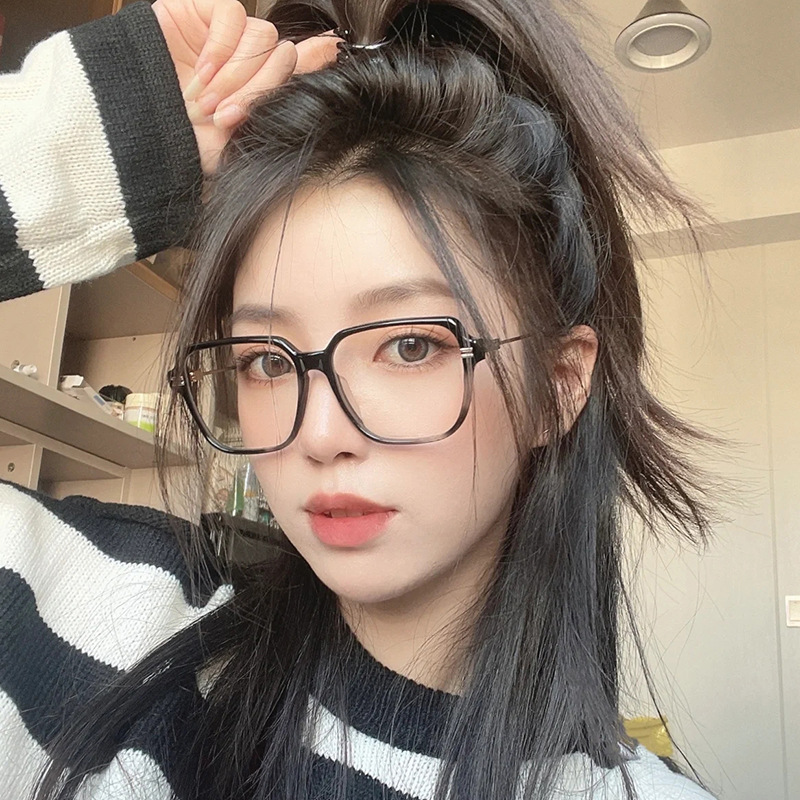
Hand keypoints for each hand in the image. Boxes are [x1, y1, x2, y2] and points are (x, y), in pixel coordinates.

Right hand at [151, 0, 338, 173]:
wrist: (138, 133)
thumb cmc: (187, 139)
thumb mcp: (243, 132)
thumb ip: (285, 92)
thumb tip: (330, 53)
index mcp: (259, 86)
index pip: (296, 61)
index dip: (313, 58)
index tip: (327, 55)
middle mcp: (245, 59)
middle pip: (282, 55)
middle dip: (258, 90)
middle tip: (226, 116)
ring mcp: (222, 35)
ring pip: (261, 38)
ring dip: (236, 76)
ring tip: (207, 103)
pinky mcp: (198, 12)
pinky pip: (232, 16)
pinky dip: (222, 49)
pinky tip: (201, 74)